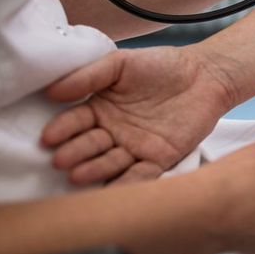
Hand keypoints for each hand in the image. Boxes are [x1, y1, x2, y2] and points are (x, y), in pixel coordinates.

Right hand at [42, 46, 236, 184]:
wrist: (205, 75)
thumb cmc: (160, 66)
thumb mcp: (121, 63)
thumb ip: (89, 76)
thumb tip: (52, 91)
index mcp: (100, 110)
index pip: (75, 122)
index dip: (62, 129)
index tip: (49, 138)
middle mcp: (113, 132)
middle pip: (90, 145)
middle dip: (75, 153)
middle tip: (61, 161)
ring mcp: (135, 148)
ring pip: (111, 163)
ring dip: (95, 170)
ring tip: (78, 175)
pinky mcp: (160, 159)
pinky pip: (142, 174)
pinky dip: (128, 183)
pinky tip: (114, 190)